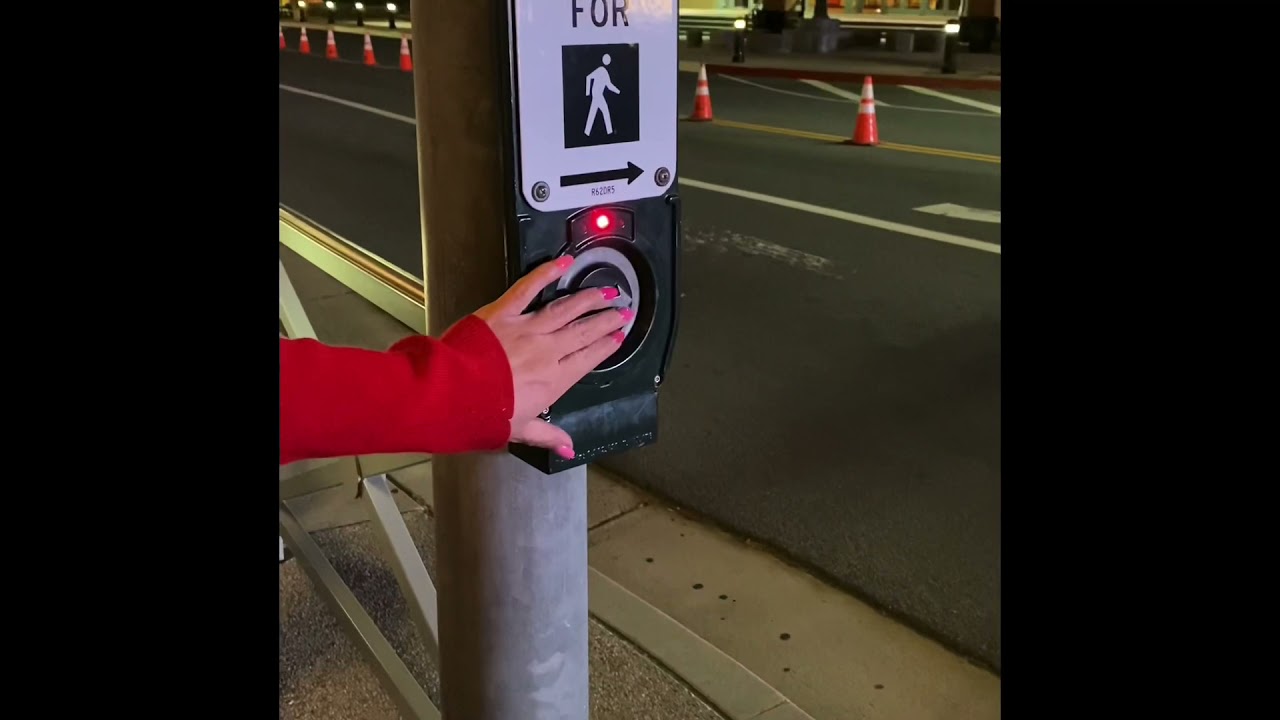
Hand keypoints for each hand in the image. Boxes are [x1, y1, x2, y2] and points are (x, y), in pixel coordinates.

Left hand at [473, 256, 631, 458]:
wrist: (451, 394)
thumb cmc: (483, 414)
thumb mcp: (520, 431)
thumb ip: (548, 436)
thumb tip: (569, 448)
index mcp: (554, 380)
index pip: (589, 358)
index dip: (607, 346)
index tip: (620, 336)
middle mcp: (547, 352)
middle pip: (584, 331)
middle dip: (607, 320)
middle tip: (623, 311)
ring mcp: (527, 328)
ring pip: (566, 309)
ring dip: (589, 298)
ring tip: (606, 291)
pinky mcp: (504, 312)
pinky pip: (530, 287)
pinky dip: (548, 273)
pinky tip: (565, 262)